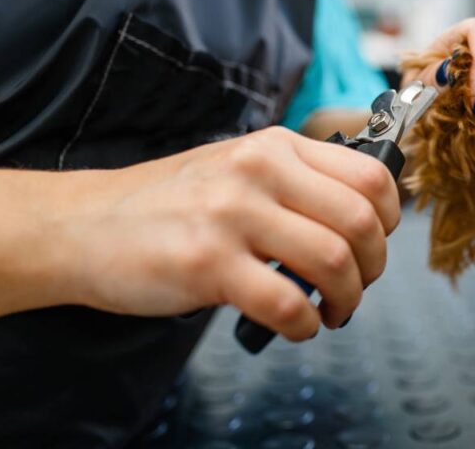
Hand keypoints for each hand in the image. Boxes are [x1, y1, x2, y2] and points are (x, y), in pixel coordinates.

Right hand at [50, 127, 399, 341]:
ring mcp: (231, 216)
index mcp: (275, 146)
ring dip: (347, 300)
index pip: (371, 176)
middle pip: (362, 222)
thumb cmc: (171, 204)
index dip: (390, 220)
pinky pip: (288, 303)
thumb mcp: (239, 168)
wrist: (84, 225)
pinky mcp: (206, 264)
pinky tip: (296, 327)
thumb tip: (365, 225)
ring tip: (331, 311)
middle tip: (357, 287)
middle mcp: (258, 171)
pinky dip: (306, 326)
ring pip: (334, 261)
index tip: (378, 243)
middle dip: (374, 267)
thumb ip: (298, 185)